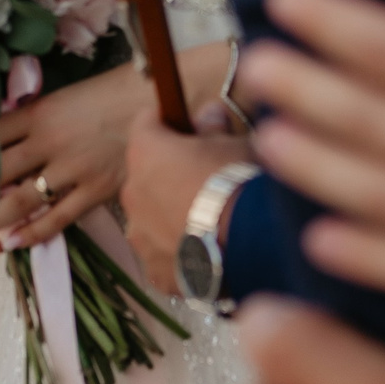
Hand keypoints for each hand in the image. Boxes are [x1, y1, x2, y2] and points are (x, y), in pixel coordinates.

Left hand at [0, 66, 137, 248]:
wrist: (159, 98)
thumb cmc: (110, 92)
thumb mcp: (62, 97)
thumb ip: (32, 121)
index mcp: (39, 113)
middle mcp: (49, 143)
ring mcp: (73, 170)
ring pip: (20, 200)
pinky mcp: (96, 192)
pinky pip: (57, 219)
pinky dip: (31, 233)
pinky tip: (11, 242)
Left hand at [121, 47, 253, 291]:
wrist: (252, 244)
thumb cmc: (239, 182)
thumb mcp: (234, 143)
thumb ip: (214, 126)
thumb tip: (209, 112)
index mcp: (145, 152)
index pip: (146, 123)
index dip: (168, 122)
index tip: (189, 128)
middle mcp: (132, 193)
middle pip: (146, 174)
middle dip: (169, 173)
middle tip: (206, 179)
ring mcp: (140, 236)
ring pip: (151, 218)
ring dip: (170, 215)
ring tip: (209, 223)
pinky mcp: (156, 271)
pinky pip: (164, 254)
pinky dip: (180, 252)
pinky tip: (209, 252)